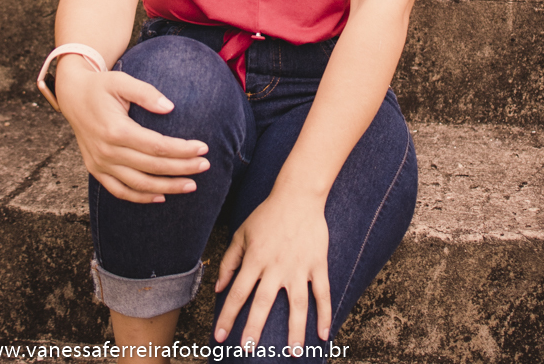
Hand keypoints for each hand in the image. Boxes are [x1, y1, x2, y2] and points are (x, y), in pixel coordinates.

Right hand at [55, 56, 209, 203]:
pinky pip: (120, 191)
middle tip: (205, 165)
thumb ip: (146, 93)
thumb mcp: (122, 81)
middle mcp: (107, 151)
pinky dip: (140, 197)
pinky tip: (161, 197)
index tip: (203, 148)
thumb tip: (170, 107)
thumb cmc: (101, 86)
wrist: (72, 96)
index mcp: (115, 130)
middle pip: (152, 167)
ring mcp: (100, 164)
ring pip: (139, 184)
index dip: (182, 149)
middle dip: (182, 168)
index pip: (157, 146)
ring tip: (191, 185)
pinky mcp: (95, 170)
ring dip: (167, 187)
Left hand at [213, 190, 330, 351]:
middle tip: (246, 351)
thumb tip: (218, 288)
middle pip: (263, 303)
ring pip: (297, 304)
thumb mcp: (242, 233)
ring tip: (293, 354)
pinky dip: (325, 314)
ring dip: (295, 331)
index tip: (219, 337)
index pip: (237, 293)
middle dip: (254, 328)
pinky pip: (322, 293)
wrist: (298, 196)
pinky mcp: (317, 264)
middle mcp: (276, 266)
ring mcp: (299, 267)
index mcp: (255, 259)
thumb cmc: (267, 215)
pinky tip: (324, 335)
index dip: (227, 317)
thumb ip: (229, 261)